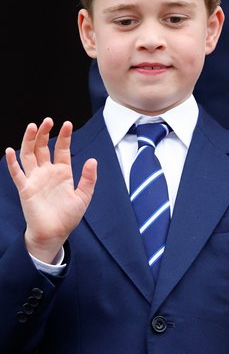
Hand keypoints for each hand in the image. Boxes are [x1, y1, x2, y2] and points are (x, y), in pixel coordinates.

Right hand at [5, 118, 96, 263]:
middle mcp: (47, 173)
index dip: (64, 137)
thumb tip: (93, 160)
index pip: (61, 150)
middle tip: (48, 121)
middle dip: (44, 133)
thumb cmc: (68, 216)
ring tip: (32, 127)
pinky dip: (12, 162)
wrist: (55, 233)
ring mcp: (35, 179)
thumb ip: (88, 178)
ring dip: (29, 141)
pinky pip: (17, 173)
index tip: (67, 124)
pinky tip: (10, 150)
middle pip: (42, 148)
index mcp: (62, 173)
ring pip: (28, 155)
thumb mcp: (84, 196)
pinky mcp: (25, 188)